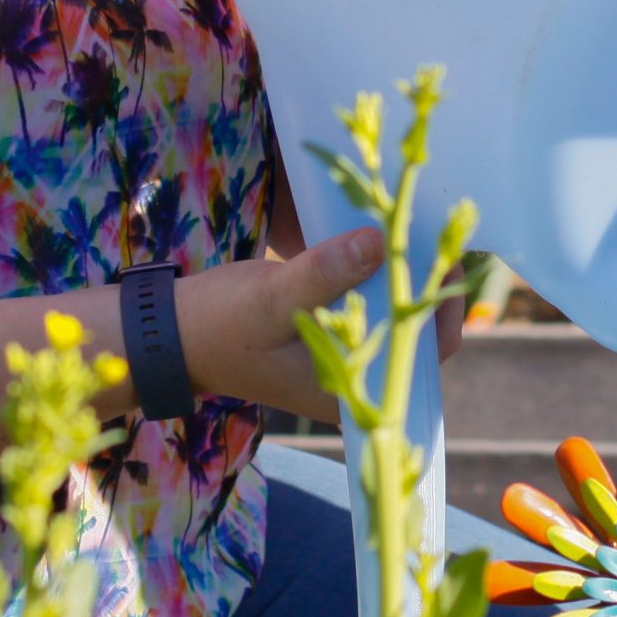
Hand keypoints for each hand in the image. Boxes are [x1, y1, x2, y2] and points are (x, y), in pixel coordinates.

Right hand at [177, 228, 468, 423]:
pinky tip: (379, 234)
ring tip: (409, 226)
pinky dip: (378, 270)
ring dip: (405, 272)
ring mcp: (346, 352)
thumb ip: (325, 275)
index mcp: (353, 390)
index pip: (428, 353)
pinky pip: (371, 298)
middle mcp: (358, 377)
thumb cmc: (219, 326)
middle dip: (427, 281)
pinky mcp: (331, 327)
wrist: (173, 334)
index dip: (442, 307)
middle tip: (429, 230)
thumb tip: (380, 242)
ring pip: (396, 310)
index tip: (442, 259)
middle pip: (418, 329)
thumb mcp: (271, 299)